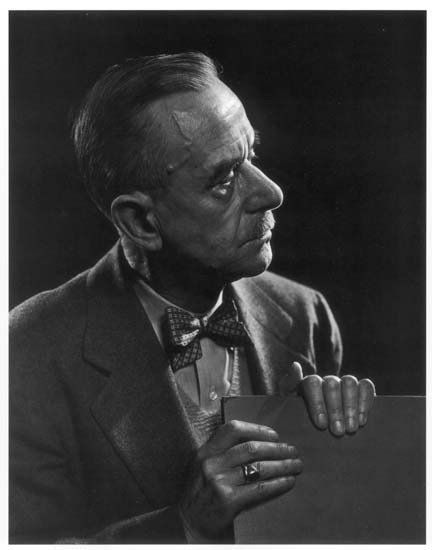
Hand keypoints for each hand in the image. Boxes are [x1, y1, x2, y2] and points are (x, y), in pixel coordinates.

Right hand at [179, 420, 301, 539]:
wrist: (188, 526)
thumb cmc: (201, 497)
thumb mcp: (205, 469)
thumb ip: (224, 455)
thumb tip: (261, 444)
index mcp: (205, 451)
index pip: (233, 429)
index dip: (257, 429)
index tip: (274, 435)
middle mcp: (211, 463)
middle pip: (251, 448)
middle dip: (277, 448)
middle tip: (293, 451)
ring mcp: (218, 481)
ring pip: (259, 466)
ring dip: (282, 464)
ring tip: (296, 465)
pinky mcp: (227, 501)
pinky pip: (260, 488)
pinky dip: (278, 483)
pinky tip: (289, 482)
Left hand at [280, 362, 375, 436]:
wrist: (316, 428)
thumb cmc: (300, 417)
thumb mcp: (288, 404)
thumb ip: (288, 384)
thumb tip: (295, 365)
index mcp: (308, 383)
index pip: (313, 383)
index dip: (318, 403)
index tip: (321, 424)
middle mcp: (327, 380)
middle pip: (332, 384)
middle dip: (335, 409)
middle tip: (338, 431)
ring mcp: (344, 383)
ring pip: (349, 382)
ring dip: (351, 406)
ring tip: (351, 428)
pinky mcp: (361, 388)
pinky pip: (366, 386)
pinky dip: (365, 401)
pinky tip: (362, 420)